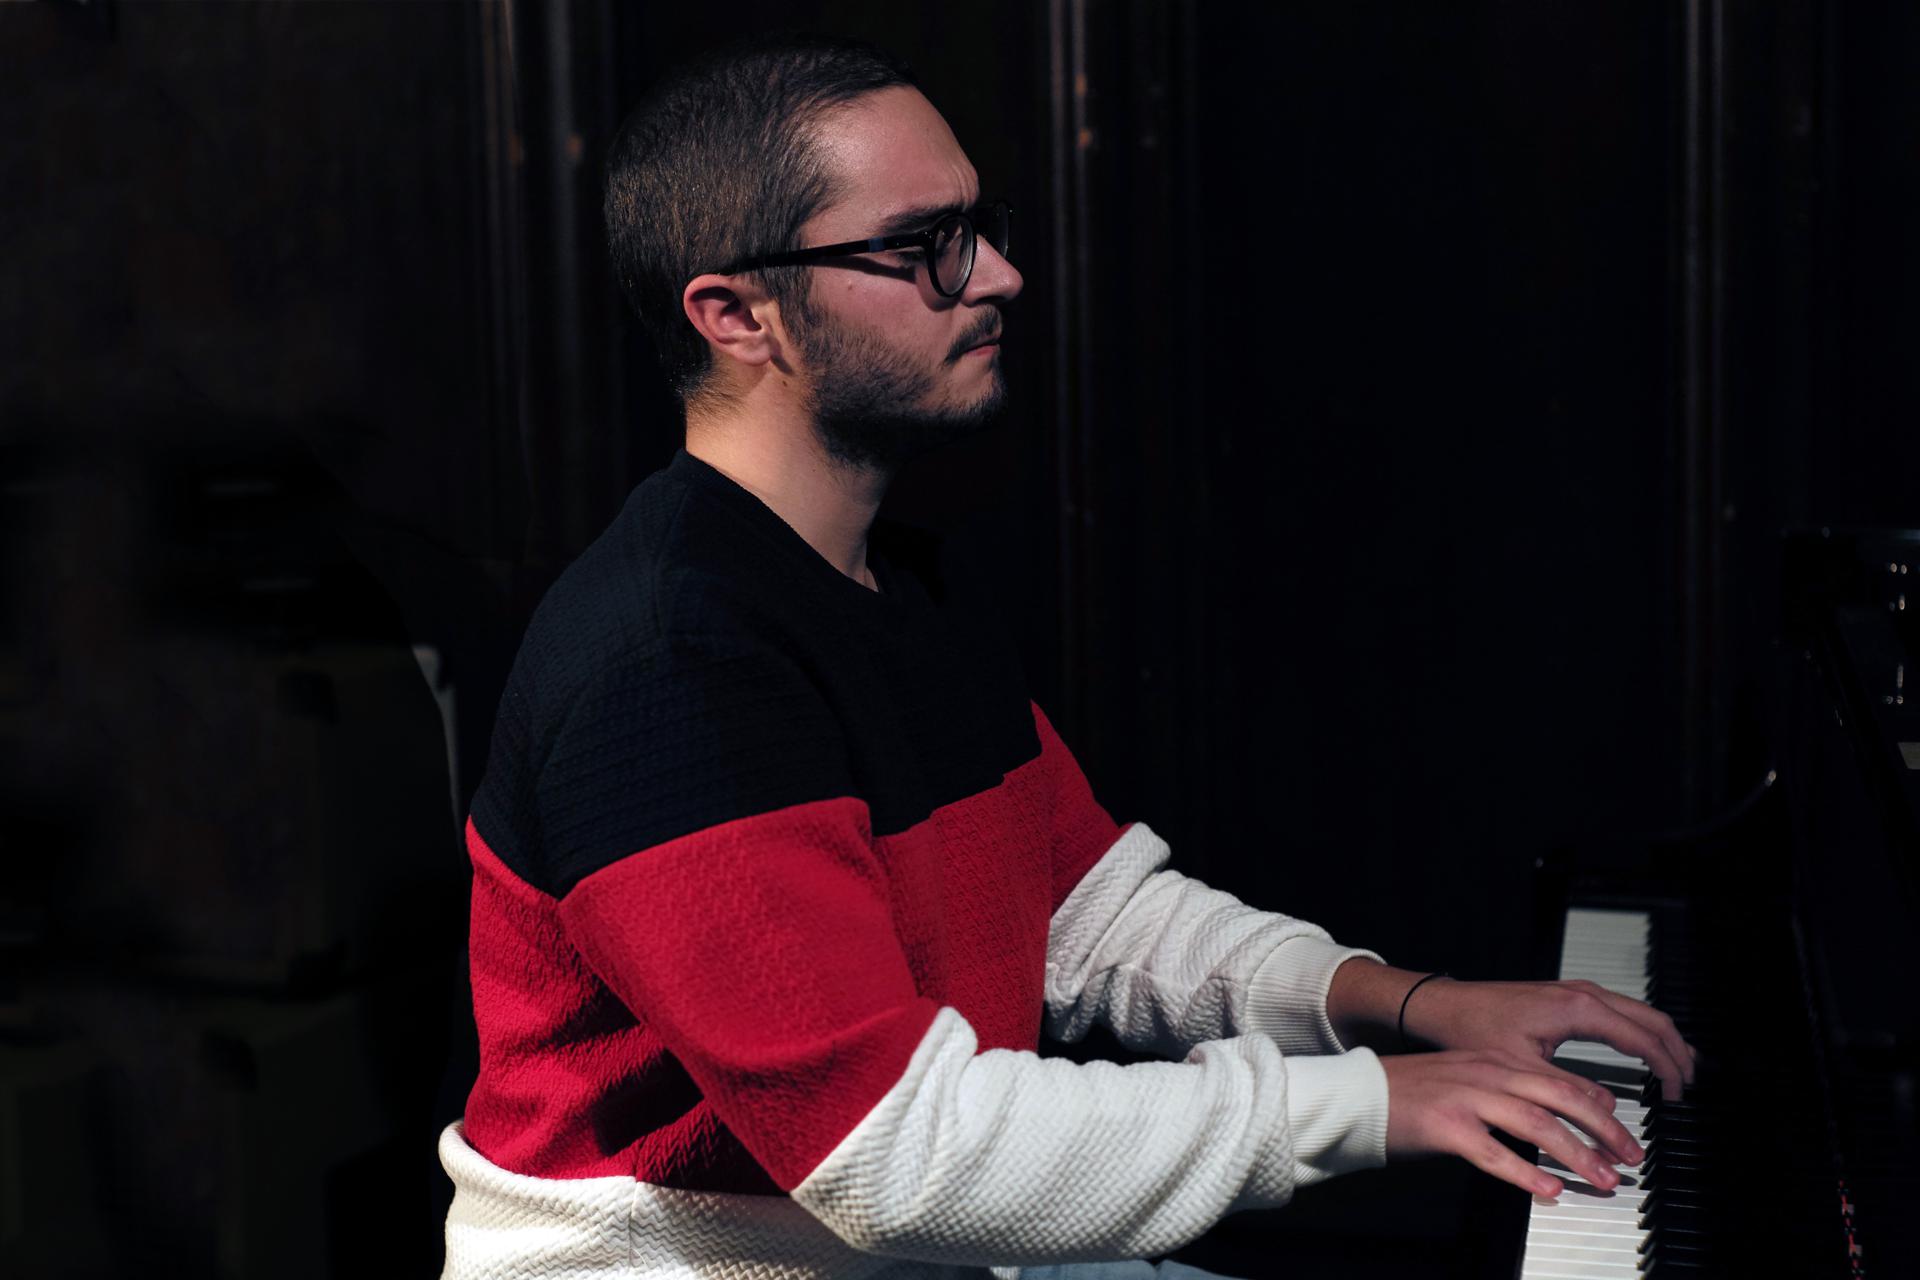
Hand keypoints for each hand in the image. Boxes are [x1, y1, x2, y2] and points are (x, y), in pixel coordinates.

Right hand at [1382, 1048, 1644, 1198]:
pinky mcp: (1445, 1125)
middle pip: (1559, 1098)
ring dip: (1576, 1154)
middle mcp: (1486, 1074)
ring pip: (1536, 1123)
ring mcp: (1466, 1098)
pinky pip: (1494, 1152)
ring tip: (1601, 1178)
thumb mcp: (1465, 1078)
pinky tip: (1548, 1190)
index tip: (1622, 1132)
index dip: (1599, 1107)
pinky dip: (1526, 1173)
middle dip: (1602, 1130)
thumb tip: (1550, 1114)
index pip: (1560, 1080)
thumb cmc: (1410, 1091)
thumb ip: (1507, 1089)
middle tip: (1628, 1157)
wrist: (1359, 1092)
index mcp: (1493, 1062)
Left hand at [1402, 976, 1698, 1100]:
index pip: (1644, 1038)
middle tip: (1690, 1087)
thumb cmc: (1475, 1029)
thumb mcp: (1522, 1067)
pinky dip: (1642, 1032)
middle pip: (1652, 1019)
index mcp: (1579, 1008)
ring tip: (1678, 1073)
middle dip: (1677, 1052)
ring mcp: (1577, 992)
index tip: (1677, 1098)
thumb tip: (1610, 1112)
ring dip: (1662, 1040)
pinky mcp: (1568, 998)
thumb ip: (1568, 1090)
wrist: (1445, 1005)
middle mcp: (1583, 993)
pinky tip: (1645, 1052)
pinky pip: (1621, 1011)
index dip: (1668, 1070)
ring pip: (1639, 1012)